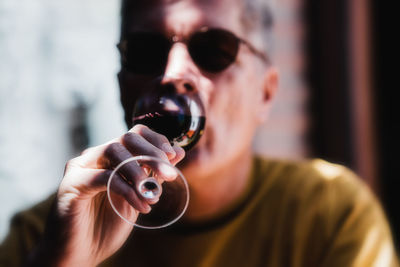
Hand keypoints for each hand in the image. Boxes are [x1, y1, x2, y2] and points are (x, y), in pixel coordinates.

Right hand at [28, 125, 183, 265]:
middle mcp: (95, 156)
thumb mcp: (139, 195)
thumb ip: (155, 173)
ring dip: (138, 171)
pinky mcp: (71, 184)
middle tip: (169, 175)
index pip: (136, 134)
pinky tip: (140, 206)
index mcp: (111, 157)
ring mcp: (80, 167)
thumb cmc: (108, 223)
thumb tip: (179, 151)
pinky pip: (102, 177)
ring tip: (151, 194)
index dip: (156, 141)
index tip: (172, 156)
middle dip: (152, 154)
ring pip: (113, 151)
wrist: (82, 252)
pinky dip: (126, 190)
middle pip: (125, 138)